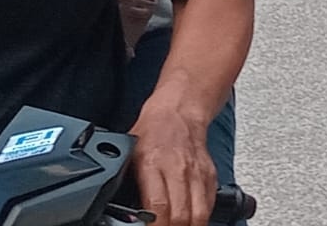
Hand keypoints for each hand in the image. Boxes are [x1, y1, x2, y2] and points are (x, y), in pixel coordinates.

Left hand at [129, 101, 215, 225]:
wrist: (179, 111)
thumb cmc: (152, 132)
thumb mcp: (128, 154)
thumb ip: (125, 183)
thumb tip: (117, 208)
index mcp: (152, 164)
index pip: (158, 205)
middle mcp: (178, 169)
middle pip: (180, 215)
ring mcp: (196, 173)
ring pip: (199, 214)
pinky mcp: (210, 175)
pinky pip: (209, 204)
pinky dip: (201, 218)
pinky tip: (190, 221)